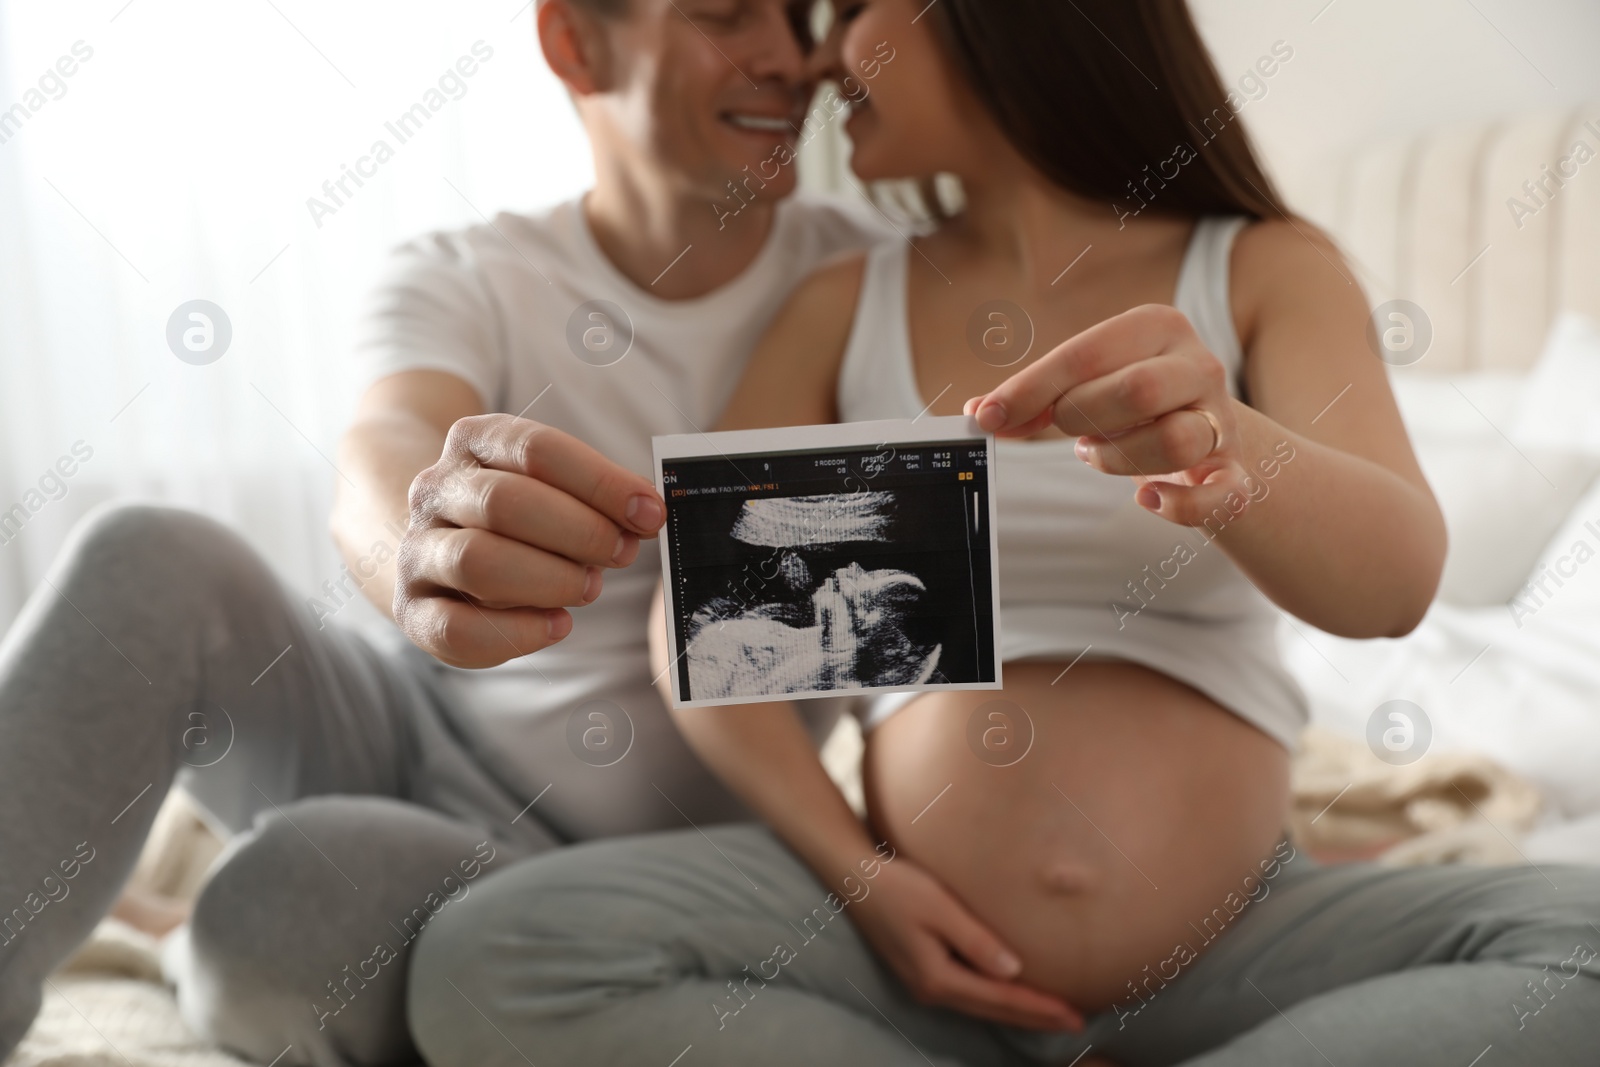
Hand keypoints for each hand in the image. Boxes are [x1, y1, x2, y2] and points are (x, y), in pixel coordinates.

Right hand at [395, 414, 664, 667]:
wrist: (439, 542)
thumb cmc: (519, 515)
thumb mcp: (553, 485)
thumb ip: (598, 496)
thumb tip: (647, 513)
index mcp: (474, 442)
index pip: (536, 450)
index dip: (600, 482)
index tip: (650, 513)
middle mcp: (435, 489)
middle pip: (505, 502)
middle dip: (578, 532)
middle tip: (621, 553)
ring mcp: (418, 549)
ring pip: (475, 561)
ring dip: (548, 579)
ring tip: (589, 587)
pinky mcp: (412, 609)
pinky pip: (455, 628)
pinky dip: (516, 633)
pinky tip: (557, 626)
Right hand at [848, 857, 1082, 1031]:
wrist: (856, 881)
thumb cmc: (898, 886)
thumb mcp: (939, 908)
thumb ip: (976, 940)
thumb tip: (1014, 971)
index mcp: (937, 977)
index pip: (1001, 998)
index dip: (1040, 1008)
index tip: (1074, 1015)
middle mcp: (932, 989)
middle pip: (994, 1010)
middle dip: (1036, 1018)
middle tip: (1076, 1023)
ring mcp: (925, 984)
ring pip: (983, 1006)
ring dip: (1019, 1012)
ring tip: (1053, 1015)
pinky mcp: (923, 972)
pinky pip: (971, 995)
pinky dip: (998, 999)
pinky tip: (1012, 995)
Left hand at [964, 304, 1254, 528]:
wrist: (1203, 433)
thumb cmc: (1131, 404)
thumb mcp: (1086, 385)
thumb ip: (1036, 396)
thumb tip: (981, 413)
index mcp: (1156, 327)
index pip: (1085, 355)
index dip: (1030, 390)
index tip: (989, 417)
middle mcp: (1198, 365)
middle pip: (1137, 390)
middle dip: (1084, 418)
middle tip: (1072, 434)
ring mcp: (1222, 419)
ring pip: (1175, 440)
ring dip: (1119, 458)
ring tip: (1099, 455)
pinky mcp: (1234, 471)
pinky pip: (1220, 494)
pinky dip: (1180, 505)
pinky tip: (1148, 499)